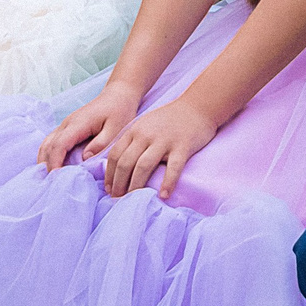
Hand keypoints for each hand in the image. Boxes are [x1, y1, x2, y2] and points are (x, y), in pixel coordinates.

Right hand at [39, 83, 142, 171]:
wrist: (118, 94)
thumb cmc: (119, 111)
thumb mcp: (116, 128)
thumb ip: (101, 144)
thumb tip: (85, 158)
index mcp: (78, 124)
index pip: (59, 145)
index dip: (55, 162)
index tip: (56, 179)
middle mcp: (67, 124)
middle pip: (48, 146)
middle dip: (46, 165)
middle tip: (49, 185)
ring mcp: (65, 125)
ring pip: (46, 144)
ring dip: (44, 160)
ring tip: (47, 179)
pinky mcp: (67, 128)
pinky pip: (51, 142)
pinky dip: (48, 155)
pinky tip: (51, 167)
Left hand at [99, 98, 218, 199]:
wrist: (197, 106)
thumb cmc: (170, 119)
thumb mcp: (145, 124)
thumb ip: (132, 141)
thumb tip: (119, 165)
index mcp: (135, 130)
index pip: (115, 155)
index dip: (109, 174)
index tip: (108, 188)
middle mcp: (146, 135)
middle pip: (126, 163)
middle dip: (119, 183)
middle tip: (117, 198)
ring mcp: (164, 140)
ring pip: (144, 166)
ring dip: (135, 185)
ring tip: (132, 199)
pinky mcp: (182, 146)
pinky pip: (173, 167)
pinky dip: (167, 182)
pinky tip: (164, 195)